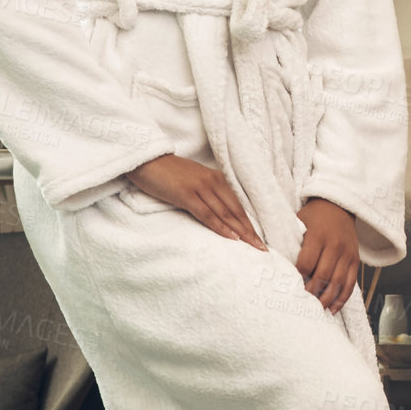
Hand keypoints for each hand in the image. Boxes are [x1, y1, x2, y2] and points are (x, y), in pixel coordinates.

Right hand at [126, 154, 266, 250]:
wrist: (148, 160)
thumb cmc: (169, 174)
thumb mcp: (194, 182)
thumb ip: (208, 194)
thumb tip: (220, 215)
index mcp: (217, 178)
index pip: (237, 205)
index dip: (250, 223)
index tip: (260, 239)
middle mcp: (213, 181)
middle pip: (235, 211)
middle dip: (250, 231)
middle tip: (262, 248)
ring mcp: (200, 187)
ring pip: (225, 214)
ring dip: (240, 232)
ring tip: (252, 246)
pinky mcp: (186, 195)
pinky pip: (207, 214)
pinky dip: (220, 226)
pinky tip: (231, 237)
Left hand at [295, 197, 358, 314]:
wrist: (338, 206)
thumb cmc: (313, 217)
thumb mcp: (299, 223)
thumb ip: (290, 242)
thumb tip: (276, 266)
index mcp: (318, 235)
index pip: (306, 263)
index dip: (297, 277)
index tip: (289, 286)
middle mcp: (335, 245)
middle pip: (323, 275)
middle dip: (311, 292)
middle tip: (300, 303)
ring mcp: (347, 253)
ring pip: (338, 283)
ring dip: (326, 299)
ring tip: (315, 310)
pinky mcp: (355, 260)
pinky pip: (351, 283)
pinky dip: (342, 298)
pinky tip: (333, 309)